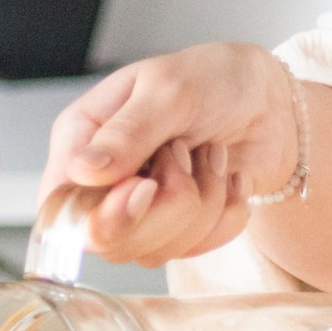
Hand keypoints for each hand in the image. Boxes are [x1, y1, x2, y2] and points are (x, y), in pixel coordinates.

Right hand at [41, 46, 300, 266]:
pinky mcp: (178, 231)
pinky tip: (227, 177)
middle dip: (167, 203)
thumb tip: (84, 171)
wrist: (269, 100)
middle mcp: (103, 184)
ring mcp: (140, 213)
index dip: (101, 215)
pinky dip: (225, 213)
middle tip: (187, 149)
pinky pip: (196, 251)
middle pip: (111, 242)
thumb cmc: (212, 79)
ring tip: (209, 152)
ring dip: (203, 200)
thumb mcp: (169, 90)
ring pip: (157, 251)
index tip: (146, 187)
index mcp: (81, 140)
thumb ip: (128, 132)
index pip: (62, 208)